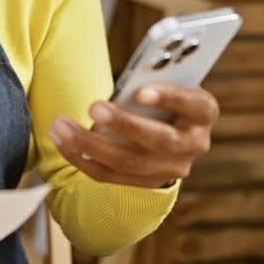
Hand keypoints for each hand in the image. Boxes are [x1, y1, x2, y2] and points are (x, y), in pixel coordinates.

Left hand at [47, 84, 218, 188]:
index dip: (168, 98)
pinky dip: (81, 159)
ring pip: (128, 162)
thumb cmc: (165, 95)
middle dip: (124, 124)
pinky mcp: (145, 183)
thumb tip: (123, 85)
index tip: (140, 92)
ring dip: (89, 144)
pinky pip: (109, 175)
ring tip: (60, 125)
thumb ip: (151, 81)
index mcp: (203, 112)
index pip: (193, 105)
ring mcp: (171, 169)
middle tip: (93, 107)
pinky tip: (62, 141)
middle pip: (158, 140)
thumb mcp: (168, 82)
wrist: (175, 130)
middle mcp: (194, 145)